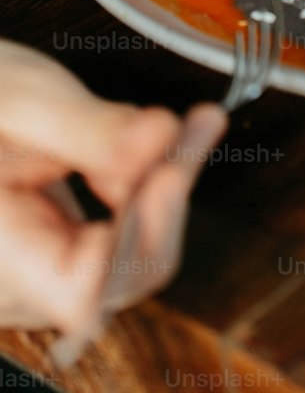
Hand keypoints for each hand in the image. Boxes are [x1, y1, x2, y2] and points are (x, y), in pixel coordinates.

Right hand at [0, 40, 226, 343]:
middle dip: (166, 199)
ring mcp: (37, 281)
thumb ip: (88, 129)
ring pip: (129, 259)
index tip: (169, 174)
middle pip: (119, 275)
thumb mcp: (19, 100)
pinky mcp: (60, 259)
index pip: (80, 292)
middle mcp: (12, 286)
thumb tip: (162, 137)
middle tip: (198, 125)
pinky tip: (169, 142)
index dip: (135, 244)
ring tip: (194, 124)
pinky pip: (120, 242)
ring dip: (166, 190)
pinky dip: (149, 190)